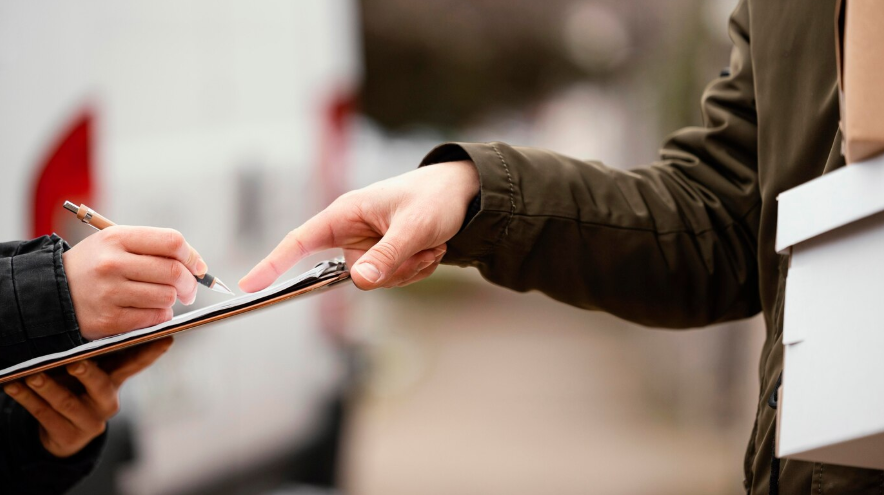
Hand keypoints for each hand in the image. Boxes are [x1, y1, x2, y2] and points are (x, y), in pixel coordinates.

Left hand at [2, 338, 172, 457]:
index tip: (167, 337)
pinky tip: (12, 386)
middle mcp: (107, 401)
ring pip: (67, 402)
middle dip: (87, 373)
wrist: (61, 434)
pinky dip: (26, 399)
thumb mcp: (88, 372)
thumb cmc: (74, 389)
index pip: (136, 363)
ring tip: (31, 376)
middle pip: (100, 385)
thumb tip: (80, 320)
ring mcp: (90, 421)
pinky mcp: (69, 436)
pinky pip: (44, 415)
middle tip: (75, 363)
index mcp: (116, 380)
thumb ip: (91, 353)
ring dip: (46, 388)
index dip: (151, 351)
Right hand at [63, 227, 207, 339]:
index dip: (193, 256)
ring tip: (160, 299)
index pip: (172, 242)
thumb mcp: (115, 244)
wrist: (50, 293)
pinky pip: (153, 319)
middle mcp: (112, 263)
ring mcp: (109, 293)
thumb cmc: (94, 266)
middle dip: (190, 284)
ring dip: (172, 301)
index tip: (198, 268)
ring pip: (167, 297)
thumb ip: (154, 248)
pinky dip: (159, 316)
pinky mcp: (109, 320)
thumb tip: (198, 266)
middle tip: (189, 290)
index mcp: (117, 238)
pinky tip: (149, 311)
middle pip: (174, 272)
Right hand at [239, 160, 479, 290]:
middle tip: (422, 249)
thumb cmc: (434, 198)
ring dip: (409, 268)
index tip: (249, 285)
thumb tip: (359, 282)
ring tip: (430, 243)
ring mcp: (368, 246)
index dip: (273, 263)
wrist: (461, 193)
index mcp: (346, 213)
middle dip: (391, 269)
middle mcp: (352, 231)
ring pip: (378, 281)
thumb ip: (387, 255)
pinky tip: (432, 248)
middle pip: (351, 274)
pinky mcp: (383, 256)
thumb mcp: (414, 227)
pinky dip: (418, 269)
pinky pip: (394, 280)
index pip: (299, 241)